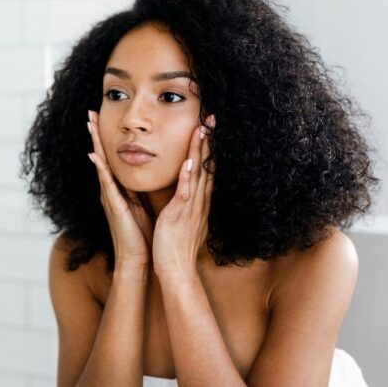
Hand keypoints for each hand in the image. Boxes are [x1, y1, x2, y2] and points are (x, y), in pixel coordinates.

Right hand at [87, 110, 153, 268]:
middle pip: (101, 157)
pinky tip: (95, 155)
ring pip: (101, 165)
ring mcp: (109, 197)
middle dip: (96, 135)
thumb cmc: (141, 235)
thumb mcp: (141, 206)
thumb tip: (142, 176)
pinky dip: (100, 169)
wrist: (136, 259)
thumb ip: (138, 191)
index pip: (111, 159)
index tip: (101, 119)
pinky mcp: (114, 206)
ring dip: (95, 144)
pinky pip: (106, 183)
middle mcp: (110, 191)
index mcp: (119, 190)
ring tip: (89, 125)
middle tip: (89, 113)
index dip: (105, 139)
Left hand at [152, 115, 215, 276]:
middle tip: (212, 118)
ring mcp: (191, 207)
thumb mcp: (184, 220)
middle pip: (206, 166)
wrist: (176, 270)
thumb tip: (187, 193)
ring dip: (200, 151)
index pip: (205, 169)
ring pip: (198, 174)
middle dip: (209, 142)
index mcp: (197, 202)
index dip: (208, 148)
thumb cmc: (176, 246)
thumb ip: (186, 204)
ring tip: (203, 129)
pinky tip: (189, 161)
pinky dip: (188, 177)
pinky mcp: (180, 215)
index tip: (209, 127)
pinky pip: (185, 192)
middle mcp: (198, 201)